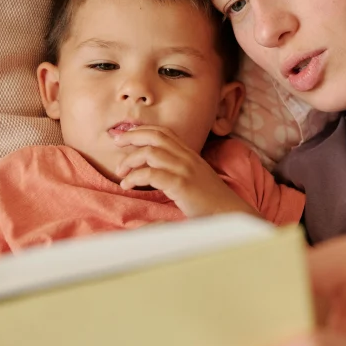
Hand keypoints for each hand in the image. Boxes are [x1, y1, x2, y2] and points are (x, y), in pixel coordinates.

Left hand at [113, 126, 256, 218]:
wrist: (230, 215)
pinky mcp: (181, 185)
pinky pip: (151, 174)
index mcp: (190, 155)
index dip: (142, 130)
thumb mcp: (195, 180)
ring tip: (120, 171)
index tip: (125, 136)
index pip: (164, 132)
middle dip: (131, 136)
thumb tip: (153, 173)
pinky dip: (134, 177)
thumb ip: (177, 173)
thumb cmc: (210, 203)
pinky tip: (127, 185)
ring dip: (130, 159)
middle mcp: (187, 158)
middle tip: (116, 143)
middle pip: (155, 136)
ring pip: (150, 152)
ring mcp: (185, 170)